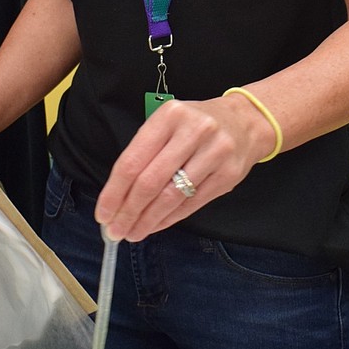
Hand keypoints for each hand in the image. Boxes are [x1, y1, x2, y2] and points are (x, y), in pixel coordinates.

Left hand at [95, 95, 274, 242]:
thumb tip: (117, 197)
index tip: (103, 214)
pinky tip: (156, 225)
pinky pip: (192, 204)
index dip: (114, 192)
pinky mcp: (228, 174)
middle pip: (150, 182)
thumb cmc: (196, 125)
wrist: (245, 122)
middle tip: (116, 230)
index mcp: (169, 116)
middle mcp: (193, 131)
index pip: (133, 161)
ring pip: (171, 196)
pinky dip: (169, 219)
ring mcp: (215, 153)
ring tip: (133, 233)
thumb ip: (144, 154)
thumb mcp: (167, 124)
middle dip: (128, 211)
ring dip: (148, 220)